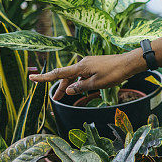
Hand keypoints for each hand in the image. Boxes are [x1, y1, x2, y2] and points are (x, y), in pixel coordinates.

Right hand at [28, 51, 144, 99]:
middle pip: (66, 76)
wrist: (130, 63)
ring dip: (70, 85)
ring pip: (75, 75)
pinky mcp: (96, 65)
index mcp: (80, 67)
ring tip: (67, 96)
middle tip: (56, 99)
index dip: (44, 77)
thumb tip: (68, 90)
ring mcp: (90, 63)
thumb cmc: (115, 73)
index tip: (32, 78)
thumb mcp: (97, 84)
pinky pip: (83, 74)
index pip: (58, 73)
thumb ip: (81, 87)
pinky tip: (82, 88)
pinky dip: (80, 81)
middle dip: (60, 87)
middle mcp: (83, 63)